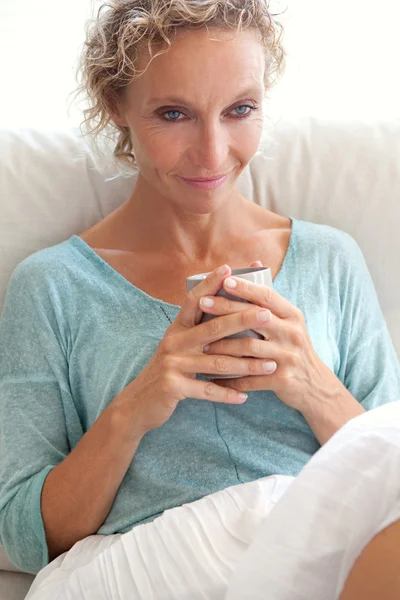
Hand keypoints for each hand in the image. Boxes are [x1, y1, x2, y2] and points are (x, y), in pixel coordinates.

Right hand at [121, 262, 277, 433]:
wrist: (138, 403)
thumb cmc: (169, 371)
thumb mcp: (179, 346)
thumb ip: (198, 330)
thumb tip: (226, 309)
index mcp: (178, 328)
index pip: (194, 300)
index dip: (210, 284)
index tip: (229, 269)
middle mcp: (174, 341)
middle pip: (213, 327)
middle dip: (242, 318)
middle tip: (267, 315)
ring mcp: (172, 363)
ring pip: (216, 361)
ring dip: (246, 365)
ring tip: (271, 365)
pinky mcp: (173, 386)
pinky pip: (206, 389)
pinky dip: (227, 393)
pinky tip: (244, 396)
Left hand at [199, 266, 333, 412]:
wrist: (315, 385)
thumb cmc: (293, 347)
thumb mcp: (289, 321)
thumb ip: (270, 298)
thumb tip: (256, 262)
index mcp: (292, 316)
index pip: (267, 296)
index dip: (245, 287)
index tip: (223, 279)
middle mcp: (292, 333)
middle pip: (255, 317)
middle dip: (226, 308)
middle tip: (203, 302)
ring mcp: (288, 357)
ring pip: (249, 348)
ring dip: (222, 346)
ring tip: (202, 344)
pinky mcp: (283, 379)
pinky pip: (250, 379)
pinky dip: (230, 378)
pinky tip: (212, 377)